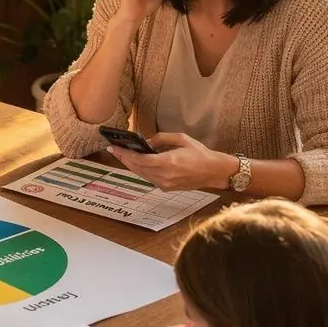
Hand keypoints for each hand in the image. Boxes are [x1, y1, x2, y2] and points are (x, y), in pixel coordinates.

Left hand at [107, 131, 236, 191]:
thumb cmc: (200, 153)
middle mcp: (164, 176)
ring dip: (130, 165)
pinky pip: (148, 178)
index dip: (124, 154)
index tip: (114, 147)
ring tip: (121, 155)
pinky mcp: (166, 188)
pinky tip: (136, 163)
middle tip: (113, 149)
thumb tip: (145, 141)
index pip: (140, 159)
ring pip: (141, 174)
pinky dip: (140, 170)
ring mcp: (165, 184)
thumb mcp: (181, 139)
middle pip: (137, 168)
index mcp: (168, 162)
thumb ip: (161, 139)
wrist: (214, 172)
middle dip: (123, 159)